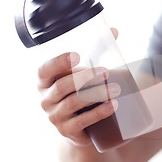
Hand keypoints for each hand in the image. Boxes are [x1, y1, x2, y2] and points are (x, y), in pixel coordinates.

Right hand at [37, 30, 120, 145]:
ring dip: (95, 94)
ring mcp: (54, 117)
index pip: (44, 70)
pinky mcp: (67, 131)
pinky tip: (113, 106)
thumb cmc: (80, 93)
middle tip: (106, 71)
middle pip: (62, 86)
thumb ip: (96, 52)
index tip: (77, 54)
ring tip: (116, 89)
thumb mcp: (83, 73)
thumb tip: (113, 30)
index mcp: (45, 82)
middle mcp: (45, 99)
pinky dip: (98, 112)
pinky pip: (82, 121)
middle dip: (85, 77)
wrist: (80, 129)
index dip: (59, 62)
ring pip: (73, 103)